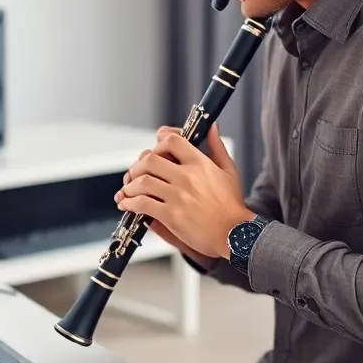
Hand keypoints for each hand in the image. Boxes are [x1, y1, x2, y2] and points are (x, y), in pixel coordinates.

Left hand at [114, 123, 253, 260]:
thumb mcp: (229, 170)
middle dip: (137, 166)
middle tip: (135, 174)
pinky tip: (127, 204)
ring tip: (128, 190)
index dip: (158, 143)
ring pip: (142, 182)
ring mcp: (178, 196)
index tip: (153, 151)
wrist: (235, 234)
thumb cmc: (232, 205)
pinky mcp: (171, 215)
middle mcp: (187, 176)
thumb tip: (212, 127)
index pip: (171, 140)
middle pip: (149, 160)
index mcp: (200, 163)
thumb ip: (217, 147)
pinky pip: (142, 204)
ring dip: (130, 185)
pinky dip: (130, 202)